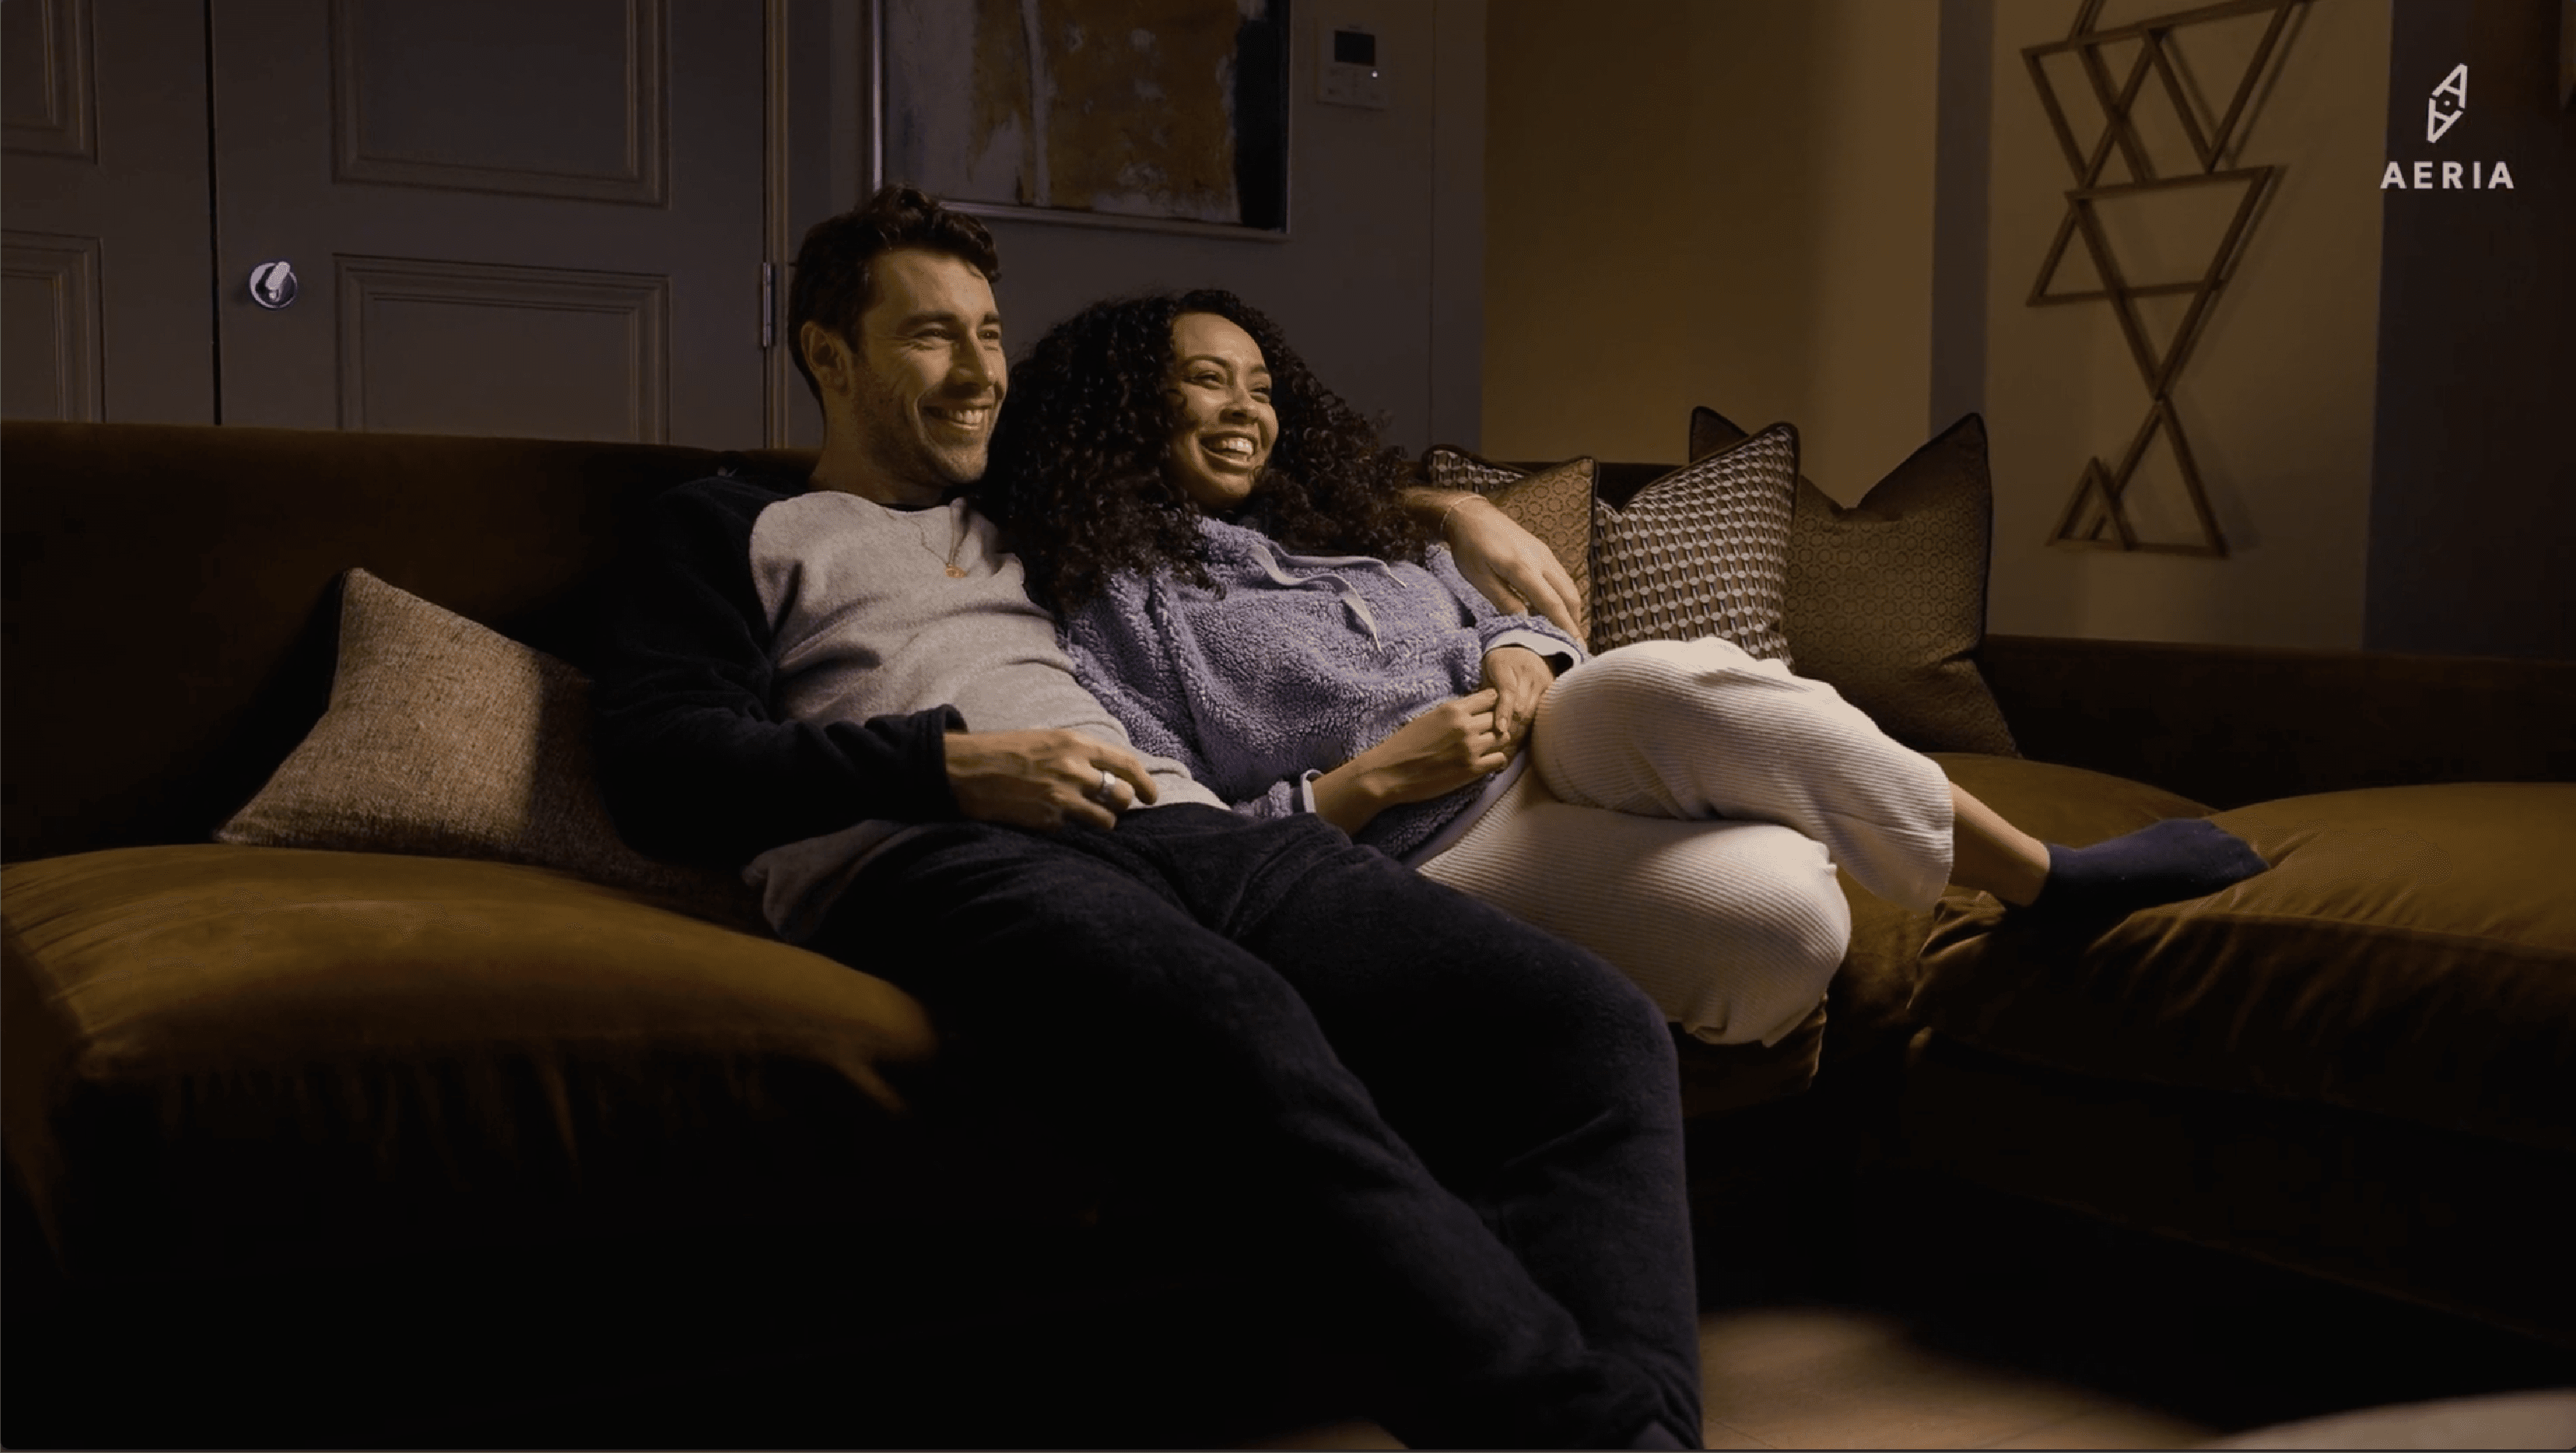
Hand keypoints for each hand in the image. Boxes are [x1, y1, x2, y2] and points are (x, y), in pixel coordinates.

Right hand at [944, 728, 1158, 831]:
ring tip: (1084, 816)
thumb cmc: (1006, 752)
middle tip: (1113, 807)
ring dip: (1101, 821)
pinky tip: (1053, 819)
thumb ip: (1080, 754)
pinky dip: (1071, 829)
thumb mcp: (1047, 740)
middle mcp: (1073, 769)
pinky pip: (1076, 831)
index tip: (1151, 796)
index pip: (1127, 763)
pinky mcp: (1048, 820)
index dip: (1145, 782)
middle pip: (1121, 795)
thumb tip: (1111, 774)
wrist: (965, 769)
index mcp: (1075, 743)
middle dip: (1122, 803)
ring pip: (1106, 820)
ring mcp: (1061, 797)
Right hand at [1310, 689, 1512, 834]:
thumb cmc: (1404, 745)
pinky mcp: (1471, 770)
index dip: (1493, 704)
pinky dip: (1497, 761)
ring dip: (1498, 742)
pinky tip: (1488, 762)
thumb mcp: (1429, 717)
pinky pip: (1500, 760)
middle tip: (1489, 732)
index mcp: (1453, 709)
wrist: (1389, 772)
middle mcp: (1465, 726)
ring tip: (1489, 747)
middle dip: (1496, 724)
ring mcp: (1470, 749)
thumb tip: (1473, 709)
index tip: (1488, 712)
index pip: (1491, 697)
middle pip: (1499, 717)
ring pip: (1503, 738)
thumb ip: (1453, 712)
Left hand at [1431, 492, 1583, 640]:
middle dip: (1575, 621)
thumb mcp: (1479, 579)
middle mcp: (1540, 559)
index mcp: (1523, 568)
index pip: (1552, 603)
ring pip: (1568, 585)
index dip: (1565, 626)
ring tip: (1570, 630)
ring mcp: (1544, 553)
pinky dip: (1565, 595)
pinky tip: (1557, 608)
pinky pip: (1561, 576)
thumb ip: (1504, 602)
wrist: (1470, 515)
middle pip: (1569, 595)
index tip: (1575, 645)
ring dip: (1572, 608)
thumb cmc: (1469, 547)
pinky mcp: (1543, 551)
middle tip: (1576, 644)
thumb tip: (1524, 623)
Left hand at [1481, 645, 1552, 749]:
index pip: (1507, 691)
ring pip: (1532, 713)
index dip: (1503, 711)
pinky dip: (1529, 729)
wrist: (1526, 647)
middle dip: (1510, 730)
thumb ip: (1485, 692)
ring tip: (1508, 752)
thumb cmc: (1499, 662)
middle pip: (1521, 707)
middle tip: (1498, 749)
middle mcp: (1528, 673)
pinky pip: (1540, 713)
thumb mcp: (1487, 670)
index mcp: (1506, 665)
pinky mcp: (1551, 689)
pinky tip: (1519, 743)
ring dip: (1520, 733)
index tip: (1499, 730)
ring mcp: (1542, 681)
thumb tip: (1478, 719)